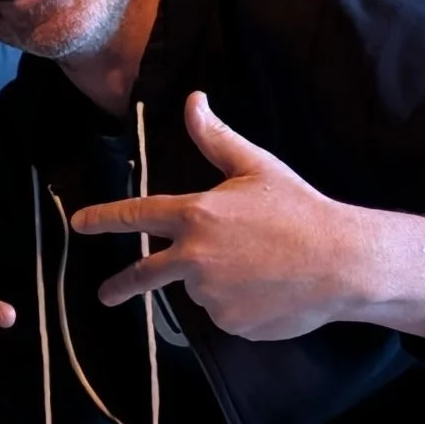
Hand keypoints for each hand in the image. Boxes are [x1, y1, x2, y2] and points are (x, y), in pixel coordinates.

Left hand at [73, 91, 383, 340]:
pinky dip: (242, 305)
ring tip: (262, 266)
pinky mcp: (230, 323)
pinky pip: (227, 314)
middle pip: (145, 274)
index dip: (104, 219)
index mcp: (195, 216)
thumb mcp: (256, 168)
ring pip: (201, 290)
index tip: (79, 224)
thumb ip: (215, 139)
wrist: (345, 262)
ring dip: (219, 281)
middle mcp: (194, 257)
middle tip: (105, 294)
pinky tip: (270, 290)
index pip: (137, 216)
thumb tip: (192, 100)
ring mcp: (210, 294)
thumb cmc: (301, 210)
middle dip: (120, 286)